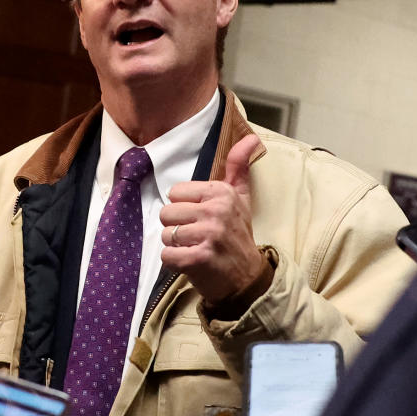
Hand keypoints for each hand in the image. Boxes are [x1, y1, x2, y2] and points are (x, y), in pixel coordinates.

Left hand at [160, 135, 265, 304]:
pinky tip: (191, 263)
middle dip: (177, 227)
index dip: (184, 208)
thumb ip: (238, 167)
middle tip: (196, 237)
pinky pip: (166, 255)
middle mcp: (216, 211)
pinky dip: (174, 262)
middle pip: (167, 213)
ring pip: (165, 234)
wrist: (247, 278)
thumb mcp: (241, 198)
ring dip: (176, 246)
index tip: (201, 218)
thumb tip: (251, 138)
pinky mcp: (198, 258)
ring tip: (194, 249)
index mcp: (222, 193)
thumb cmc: (238, 236)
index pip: (176, 192)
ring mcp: (207, 235)